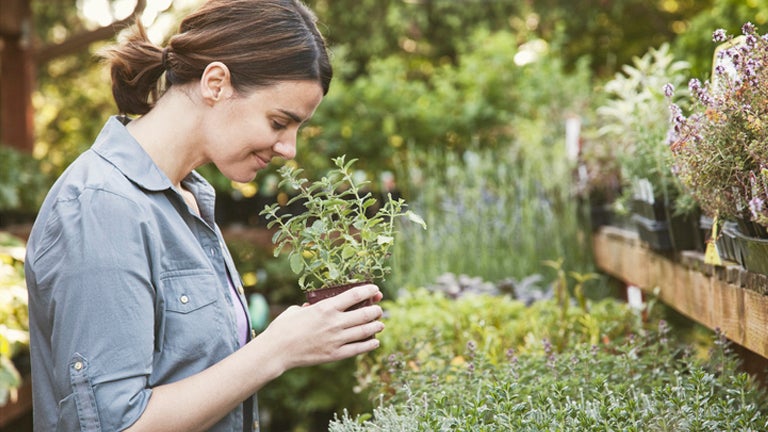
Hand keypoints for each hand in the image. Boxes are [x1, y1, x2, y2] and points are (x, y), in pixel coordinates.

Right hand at [257, 284, 383, 371]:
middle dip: (376, 310)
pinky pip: (358, 349)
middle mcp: (335, 322)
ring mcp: (336, 339)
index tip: (375, 289)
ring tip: (380, 325)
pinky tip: (374, 342)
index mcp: (326, 307)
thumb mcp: (297, 310)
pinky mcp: (335, 354)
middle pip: (365, 314)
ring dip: (376, 327)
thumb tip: (315, 306)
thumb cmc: (284, 327)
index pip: (355, 295)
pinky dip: (369, 344)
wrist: (277, 350)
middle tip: (379, 310)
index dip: (369, 291)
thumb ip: (311, 307)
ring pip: (365, 331)